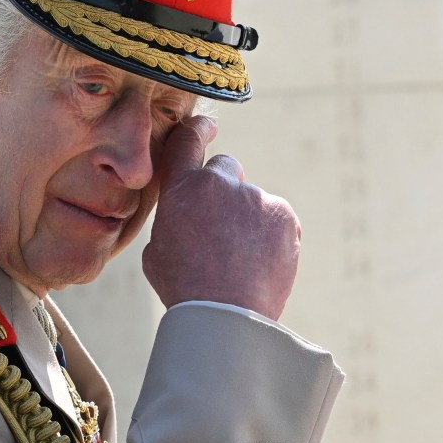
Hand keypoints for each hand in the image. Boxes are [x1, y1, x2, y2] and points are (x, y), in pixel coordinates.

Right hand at [142, 115, 300, 319]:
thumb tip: (187, 214)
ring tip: (239, 259)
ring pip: (252, 199)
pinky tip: (258, 261)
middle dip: (223, 189)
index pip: (187, 141)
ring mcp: (256, 197)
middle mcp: (220, 183)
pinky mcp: (283, 215)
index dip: (196, 131)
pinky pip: (276, 217)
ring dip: (247, 218)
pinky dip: (271, 234)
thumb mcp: (158, 248)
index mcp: (183, 187)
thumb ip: (174, 218)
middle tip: (220, 227)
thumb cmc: (184, 287)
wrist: (225, 314)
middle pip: (226, 168)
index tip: (206, 127)